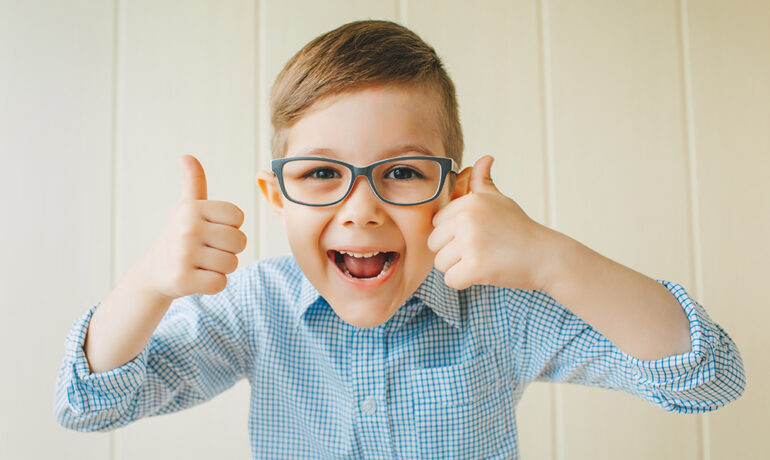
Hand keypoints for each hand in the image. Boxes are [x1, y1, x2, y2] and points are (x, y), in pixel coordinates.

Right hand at [140, 154, 247, 299]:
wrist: (154, 272)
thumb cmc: (179, 236)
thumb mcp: (186, 207)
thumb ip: (194, 182)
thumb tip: (186, 156)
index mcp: (192, 208)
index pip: (238, 218)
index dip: (230, 227)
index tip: (211, 231)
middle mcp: (187, 228)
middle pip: (239, 242)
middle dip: (229, 250)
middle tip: (207, 251)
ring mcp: (183, 254)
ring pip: (231, 264)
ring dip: (221, 268)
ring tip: (201, 264)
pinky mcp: (183, 279)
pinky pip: (220, 283)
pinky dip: (213, 284)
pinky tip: (197, 277)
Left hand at [428, 155, 558, 290]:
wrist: (546, 256)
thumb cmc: (521, 230)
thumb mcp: (500, 201)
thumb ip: (483, 182)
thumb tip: (484, 158)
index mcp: (469, 202)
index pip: (437, 223)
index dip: (452, 235)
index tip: (476, 236)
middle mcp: (467, 218)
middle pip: (434, 244)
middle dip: (452, 253)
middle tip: (480, 251)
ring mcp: (470, 242)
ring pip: (441, 264)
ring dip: (458, 268)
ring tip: (484, 261)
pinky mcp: (475, 267)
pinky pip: (451, 280)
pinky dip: (465, 282)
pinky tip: (484, 273)